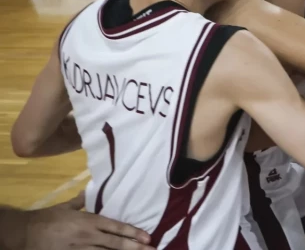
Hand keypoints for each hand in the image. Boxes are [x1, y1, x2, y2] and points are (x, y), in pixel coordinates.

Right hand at [21, 192, 153, 249]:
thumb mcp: (67, 206)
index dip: (133, 232)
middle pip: (116, 244)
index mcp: (89, 221)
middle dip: (135, 247)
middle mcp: (88, 236)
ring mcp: (81, 249)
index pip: (116, 227)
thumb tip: (93, 190)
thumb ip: (83, 200)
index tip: (147, 237)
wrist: (26, 232)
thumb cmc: (48, 218)